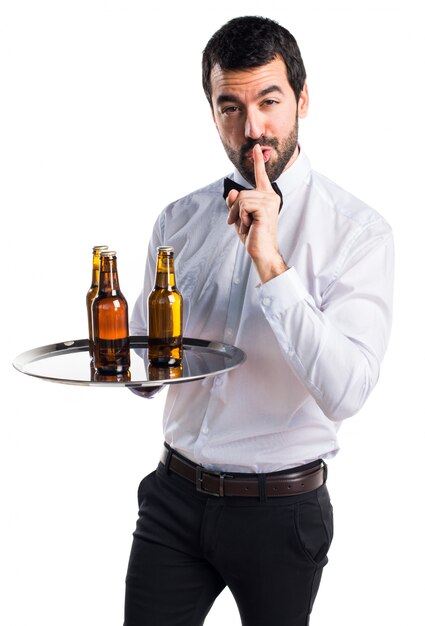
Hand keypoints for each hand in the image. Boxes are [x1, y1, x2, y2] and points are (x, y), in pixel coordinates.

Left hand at [226, 144, 286, 282]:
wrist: (262, 252)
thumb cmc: (253, 236)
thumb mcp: (239, 217)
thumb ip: (235, 203)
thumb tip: (232, 192)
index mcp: (267, 197)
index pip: (261, 176)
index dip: (258, 161)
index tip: (256, 147)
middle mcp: (271, 196)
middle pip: (242, 192)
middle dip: (235, 209)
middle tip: (241, 224)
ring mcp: (270, 201)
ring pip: (241, 198)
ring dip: (237, 214)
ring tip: (245, 226)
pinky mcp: (265, 208)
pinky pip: (243, 205)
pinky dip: (241, 217)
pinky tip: (249, 226)